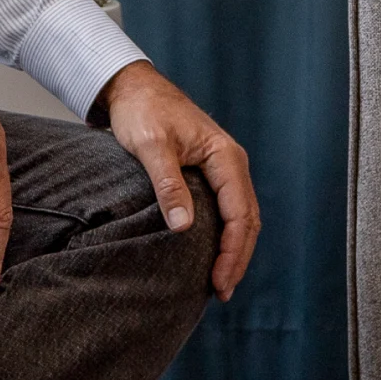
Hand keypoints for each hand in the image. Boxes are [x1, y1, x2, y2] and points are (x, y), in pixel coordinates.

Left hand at [93, 61, 261, 298]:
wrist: (133, 88)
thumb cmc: (143, 111)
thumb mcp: (151, 146)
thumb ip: (169, 185)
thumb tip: (183, 227)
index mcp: (225, 157)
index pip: (240, 214)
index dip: (232, 251)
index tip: (219, 281)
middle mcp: (231, 164)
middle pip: (247, 220)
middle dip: (237, 258)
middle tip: (221, 291)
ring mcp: (222, 169)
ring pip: (240, 217)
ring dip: (232, 250)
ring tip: (219, 282)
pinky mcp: (208, 174)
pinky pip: (225, 210)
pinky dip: (223, 236)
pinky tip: (209, 255)